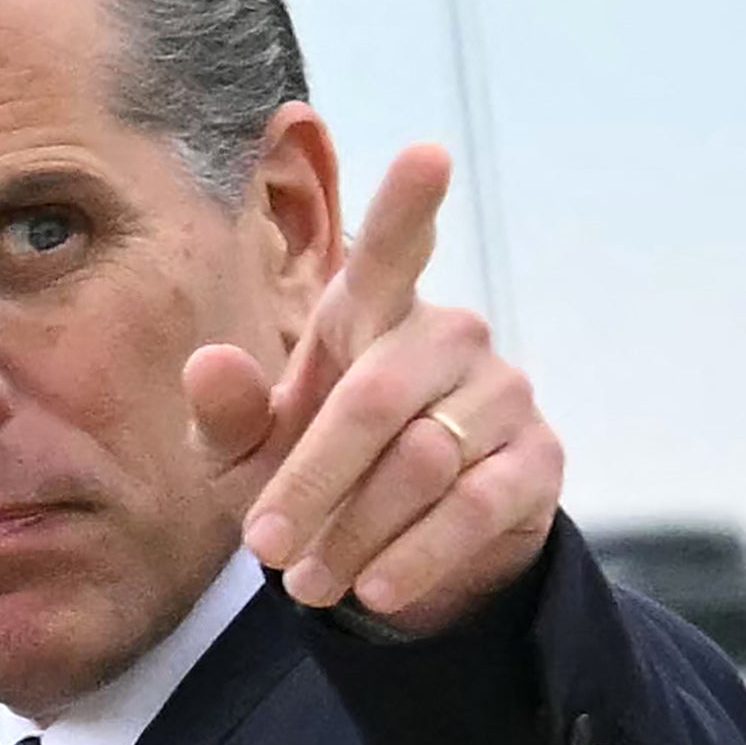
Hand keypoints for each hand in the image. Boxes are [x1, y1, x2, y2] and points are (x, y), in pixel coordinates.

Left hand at [185, 141, 564, 637]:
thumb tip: (208, 364)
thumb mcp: (248, 456)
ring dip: (354, 533)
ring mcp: (502, 394)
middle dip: (311, 482)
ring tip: (308, 584)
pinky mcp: (537, 460)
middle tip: (264, 550)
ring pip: (422, 462)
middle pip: (375, 399)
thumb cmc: (314, 474)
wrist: (397, 553)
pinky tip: (374, 589)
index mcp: (372, 312)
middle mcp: (447, 336)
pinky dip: (414, 556)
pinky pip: (473, 507)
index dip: (410, 204)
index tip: (429, 155)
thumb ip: (226, 413)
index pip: (394, 249)